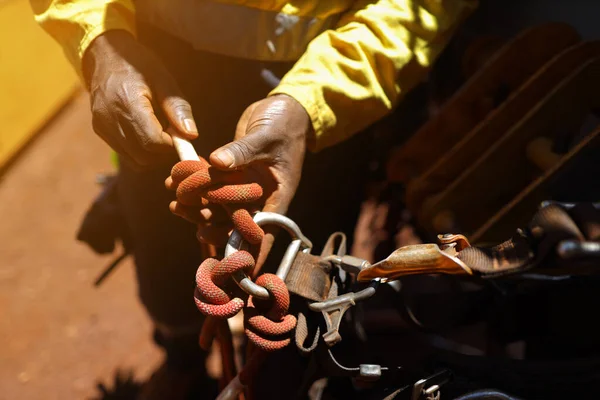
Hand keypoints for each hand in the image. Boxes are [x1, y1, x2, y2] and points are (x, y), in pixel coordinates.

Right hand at [83, 30, 197, 168]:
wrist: (104, 53)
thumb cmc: (138, 63)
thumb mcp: (163, 78)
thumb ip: (177, 107)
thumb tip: (191, 135)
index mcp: (127, 103)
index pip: (153, 142)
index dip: (172, 144)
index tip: (181, 134)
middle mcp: (110, 119)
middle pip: (144, 156)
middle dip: (164, 152)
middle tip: (172, 134)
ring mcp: (102, 127)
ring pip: (135, 160)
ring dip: (153, 154)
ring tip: (160, 131)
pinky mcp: (100, 130)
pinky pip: (125, 153)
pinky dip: (140, 150)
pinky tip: (146, 131)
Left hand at [167, 94, 312, 268]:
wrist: (285, 109)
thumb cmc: (285, 124)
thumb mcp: (266, 136)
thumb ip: (242, 150)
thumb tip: (216, 163)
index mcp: (277, 196)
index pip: (265, 232)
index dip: (252, 254)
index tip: (238, 272)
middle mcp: (261, 197)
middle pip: (237, 224)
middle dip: (215, 229)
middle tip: (196, 230)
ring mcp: (247, 187)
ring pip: (221, 208)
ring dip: (198, 209)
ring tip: (175, 205)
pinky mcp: (234, 175)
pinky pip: (213, 188)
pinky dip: (196, 188)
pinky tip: (173, 184)